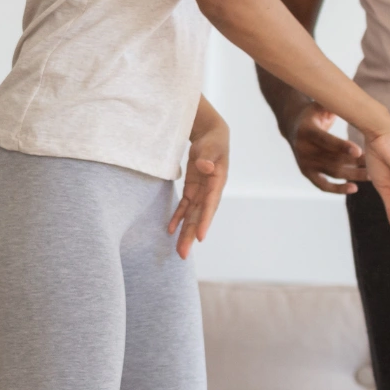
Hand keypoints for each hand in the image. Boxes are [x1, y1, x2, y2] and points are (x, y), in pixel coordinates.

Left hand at [169, 114, 229, 258]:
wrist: (212, 135)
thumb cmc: (213, 140)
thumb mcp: (212, 146)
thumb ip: (208, 157)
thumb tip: (205, 167)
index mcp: (218, 181)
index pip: (210, 204)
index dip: (205, 221)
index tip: (200, 237)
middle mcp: (211, 191)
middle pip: (200, 216)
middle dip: (191, 235)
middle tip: (182, 254)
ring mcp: (202, 191)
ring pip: (192, 215)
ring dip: (185, 232)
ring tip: (179, 251)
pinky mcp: (193, 188)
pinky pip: (185, 206)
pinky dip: (178, 217)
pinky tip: (171, 230)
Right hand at [282, 101, 368, 193]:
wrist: (293, 125)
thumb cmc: (314, 113)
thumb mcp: (320, 105)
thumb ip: (332, 104)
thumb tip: (350, 96)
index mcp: (307, 131)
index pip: (325, 140)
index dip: (341, 146)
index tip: (359, 151)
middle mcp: (303, 149)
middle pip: (332, 160)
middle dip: (354, 164)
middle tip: (373, 165)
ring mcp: (304, 163)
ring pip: (331, 173)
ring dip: (351, 175)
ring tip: (370, 176)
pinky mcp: (307, 173)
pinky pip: (322, 185)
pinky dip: (337, 189)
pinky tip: (354, 188)